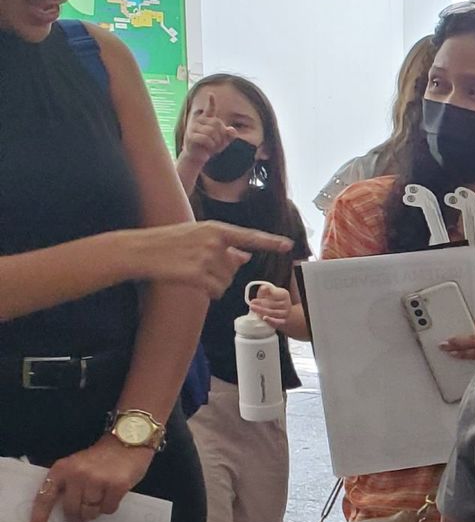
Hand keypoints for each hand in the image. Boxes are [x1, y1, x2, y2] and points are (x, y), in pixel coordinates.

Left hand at [30, 436, 153, 521]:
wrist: (128, 442)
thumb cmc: (101, 458)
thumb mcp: (77, 467)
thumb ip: (68, 486)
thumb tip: (68, 516)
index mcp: (61, 469)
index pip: (45, 498)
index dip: (39, 519)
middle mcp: (77, 474)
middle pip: (71, 510)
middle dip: (77, 521)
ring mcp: (97, 479)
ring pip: (90, 512)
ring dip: (96, 511)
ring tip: (102, 499)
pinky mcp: (116, 485)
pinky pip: (109, 509)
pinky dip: (110, 507)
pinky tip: (113, 496)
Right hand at [122, 220, 292, 295]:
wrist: (139, 251)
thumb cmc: (167, 243)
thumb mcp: (197, 236)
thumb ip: (224, 246)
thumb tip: (245, 255)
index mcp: (216, 229)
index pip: (249, 236)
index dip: (270, 242)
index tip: (288, 245)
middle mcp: (214, 242)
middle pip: (235, 269)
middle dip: (221, 273)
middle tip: (196, 265)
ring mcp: (206, 257)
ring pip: (226, 282)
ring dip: (213, 283)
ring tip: (191, 271)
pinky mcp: (197, 274)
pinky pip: (216, 291)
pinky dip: (208, 292)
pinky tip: (191, 282)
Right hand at [176, 108, 231, 172]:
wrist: (198, 156)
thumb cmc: (211, 147)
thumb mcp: (224, 141)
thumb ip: (229, 135)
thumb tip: (231, 129)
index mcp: (207, 120)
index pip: (210, 109)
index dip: (211, 102)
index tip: (211, 94)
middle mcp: (199, 121)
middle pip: (217, 123)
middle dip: (221, 135)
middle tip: (218, 143)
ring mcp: (193, 127)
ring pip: (212, 131)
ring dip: (216, 141)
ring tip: (213, 146)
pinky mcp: (190, 136)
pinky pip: (205, 138)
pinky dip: (210, 145)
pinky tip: (208, 147)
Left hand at [245, 280, 292, 327]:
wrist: (283, 311)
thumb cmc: (273, 300)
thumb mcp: (269, 292)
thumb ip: (265, 289)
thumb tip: (263, 288)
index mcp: (284, 294)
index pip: (273, 294)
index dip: (263, 296)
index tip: (254, 298)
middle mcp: (287, 303)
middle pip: (272, 304)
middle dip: (260, 304)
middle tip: (251, 304)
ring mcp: (285, 313)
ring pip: (272, 312)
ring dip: (261, 311)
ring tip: (253, 309)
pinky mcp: (283, 321)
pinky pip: (277, 321)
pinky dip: (270, 320)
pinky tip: (264, 318)